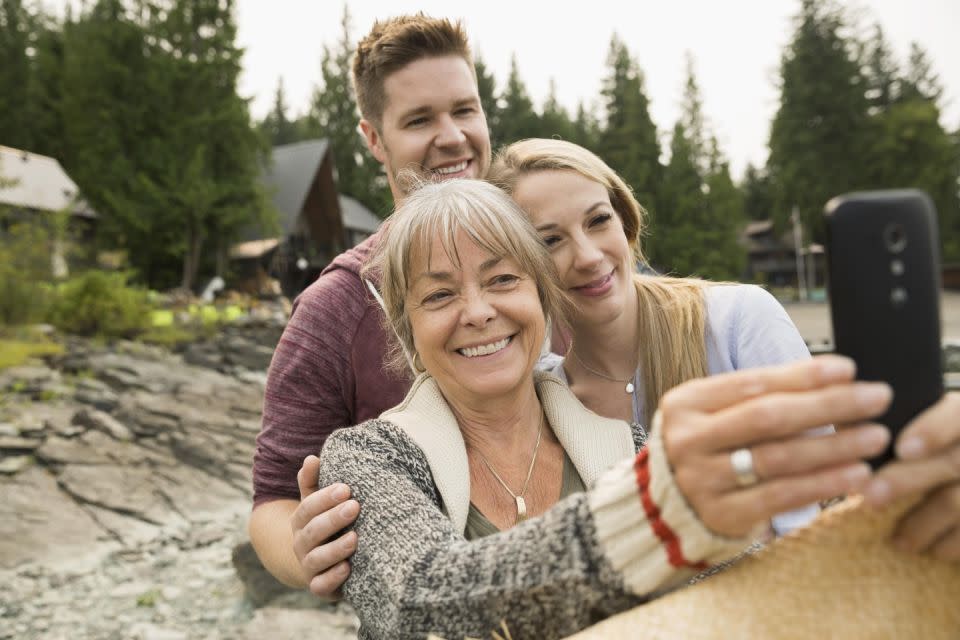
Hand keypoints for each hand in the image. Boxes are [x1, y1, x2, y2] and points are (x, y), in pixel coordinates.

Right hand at [290, 455, 359, 597]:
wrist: (316, 564)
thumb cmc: (323, 525)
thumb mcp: (316, 502)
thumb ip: (312, 482)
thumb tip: (311, 458)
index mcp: (300, 521)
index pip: (308, 507)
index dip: (325, 498)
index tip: (346, 488)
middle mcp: (301, 543)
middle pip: (313, 531)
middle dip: (333, 519)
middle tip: (355, 507)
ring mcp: (308, 566)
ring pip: (316, 559)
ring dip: (336, 549)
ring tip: (355, 539)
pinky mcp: (319, 586)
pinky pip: (321, 586)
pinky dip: (332, 578)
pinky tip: (348, 568)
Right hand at [659, 355, 891, 538]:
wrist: (667, 509)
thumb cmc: (708, 451)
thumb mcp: (715, 415)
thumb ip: (760, 398)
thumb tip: (835, 378)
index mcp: (686, 403)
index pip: (752, 383)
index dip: (803, 376)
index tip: (849, 369)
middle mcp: (688, 439)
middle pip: (767, 417)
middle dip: (828, 405)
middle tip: (876, 398)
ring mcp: (702, 480)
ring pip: (778, 458)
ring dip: (834, 446)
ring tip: (875, 437)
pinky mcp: (722, 515)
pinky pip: (781, 496)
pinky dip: (823, 484)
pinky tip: (856, 475)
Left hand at [863, 392, 959, 560]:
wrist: (958, 480)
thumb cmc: (933, 453)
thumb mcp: (921, 427)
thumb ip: (893, 422)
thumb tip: (843, 419)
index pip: (955, 416)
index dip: (932, 430)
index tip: (901, 449)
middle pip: (951, 462)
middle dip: (906, 480)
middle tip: (870, 496)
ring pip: (956, 502)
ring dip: (922, 524)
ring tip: (897, 540)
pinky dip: (949, 544)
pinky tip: (931, 549)